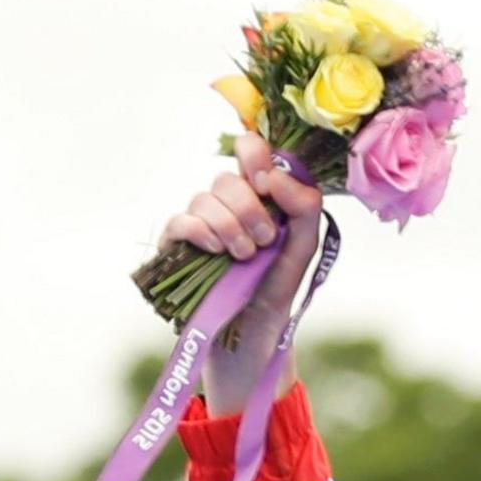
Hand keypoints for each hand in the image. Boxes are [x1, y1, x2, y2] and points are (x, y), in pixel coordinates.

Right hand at [160, 132, 324, 416]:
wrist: (255, 329)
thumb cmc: (277, 285)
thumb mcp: (302, 246)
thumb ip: (303, 207)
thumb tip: (277, 176)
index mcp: (256, 195)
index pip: (249, 150)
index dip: (254, 155)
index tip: (266, 183)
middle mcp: (225, 202)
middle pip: (228, 178)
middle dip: (251, 210)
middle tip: (265, 241)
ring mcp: (198, 220)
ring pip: (205, 199)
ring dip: (231, 228)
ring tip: (245, 257)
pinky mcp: (176, 242)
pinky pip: (182, 221)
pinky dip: (202, 233)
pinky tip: (216, 251)